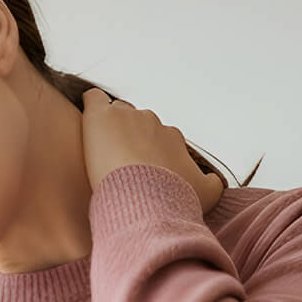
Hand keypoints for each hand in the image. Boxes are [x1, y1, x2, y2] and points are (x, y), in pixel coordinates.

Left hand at [80, 87, 224, 213]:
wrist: (150, 202)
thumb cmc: (175, 200)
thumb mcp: (206, 194)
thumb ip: (213, 183)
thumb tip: (213, 180)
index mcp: (172, 136)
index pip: (156, 137)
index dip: (146, 153)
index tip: (138, 170)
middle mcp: (152, 122)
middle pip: (136, 123)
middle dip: (129, 139)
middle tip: (119, 165)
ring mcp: (126, 117)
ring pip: (115, 114)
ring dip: (110, 129)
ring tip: (102, 153)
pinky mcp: (101, 117)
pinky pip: (93, 99)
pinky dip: (90, 106)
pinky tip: (88, 123)